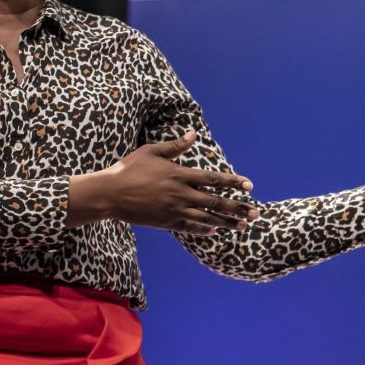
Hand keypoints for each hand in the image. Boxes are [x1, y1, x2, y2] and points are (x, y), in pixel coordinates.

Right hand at [68, 130, 256, 234]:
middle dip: (238, 208)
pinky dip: (205, 229)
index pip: (214, 180)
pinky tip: (215, 230)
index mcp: (179, 175)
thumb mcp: (151, 152)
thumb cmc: (129, 169)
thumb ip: (175, 146)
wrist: (109, 194)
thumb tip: (194, 135)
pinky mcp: (166, 222)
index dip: (234, 182)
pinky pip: (191, 228)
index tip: (249, 186)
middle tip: (255, 214)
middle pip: (216, 203)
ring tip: (243, 226)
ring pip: (207, 219)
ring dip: (227, 223)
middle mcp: (181, 194)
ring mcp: (174, 210)